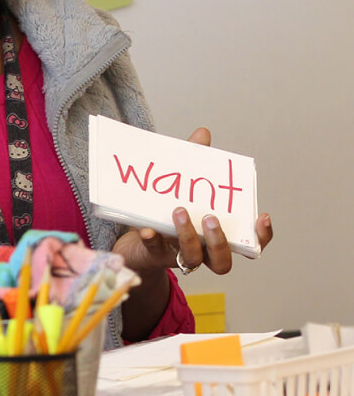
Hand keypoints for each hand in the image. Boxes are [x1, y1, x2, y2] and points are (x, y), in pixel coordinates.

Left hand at [114, 127, 273, 277]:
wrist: (134, 238)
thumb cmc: (166, 212)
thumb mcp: (182, 186)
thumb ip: (193, 162)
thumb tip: (203, 134)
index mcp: (215, 235)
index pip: (249, 244)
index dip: (261, 236)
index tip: (261, 217)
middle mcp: (202, 251)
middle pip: (222, 261)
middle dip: (219, 241)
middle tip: (210, 217)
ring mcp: (178, 255)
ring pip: (192, 258)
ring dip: (187, 236)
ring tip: (179, 211)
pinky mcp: (153, 255)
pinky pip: (154, 251)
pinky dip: (152, 240)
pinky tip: (148, 229)